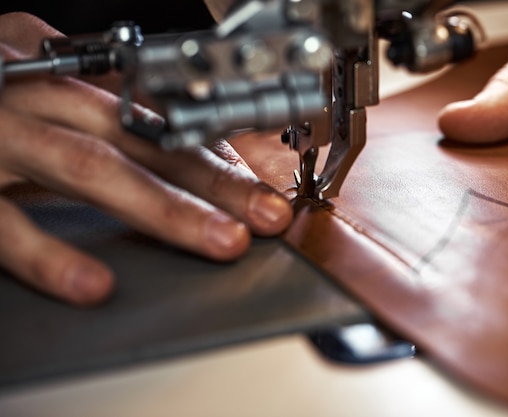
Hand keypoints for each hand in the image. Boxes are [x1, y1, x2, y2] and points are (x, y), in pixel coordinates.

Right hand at [0, 13, 292, 305]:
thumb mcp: (39, 90)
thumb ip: (100, 116)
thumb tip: (177, 150)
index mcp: (55, 72)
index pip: (150, 116)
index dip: (210, 155)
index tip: (255, 188)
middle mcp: (29, 92)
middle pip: (137, 136)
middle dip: (209, 179)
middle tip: (265, 215)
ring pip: (86, 167)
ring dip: (160, 207)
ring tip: (218, 241)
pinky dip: (45, 252)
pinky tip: (92, 283)